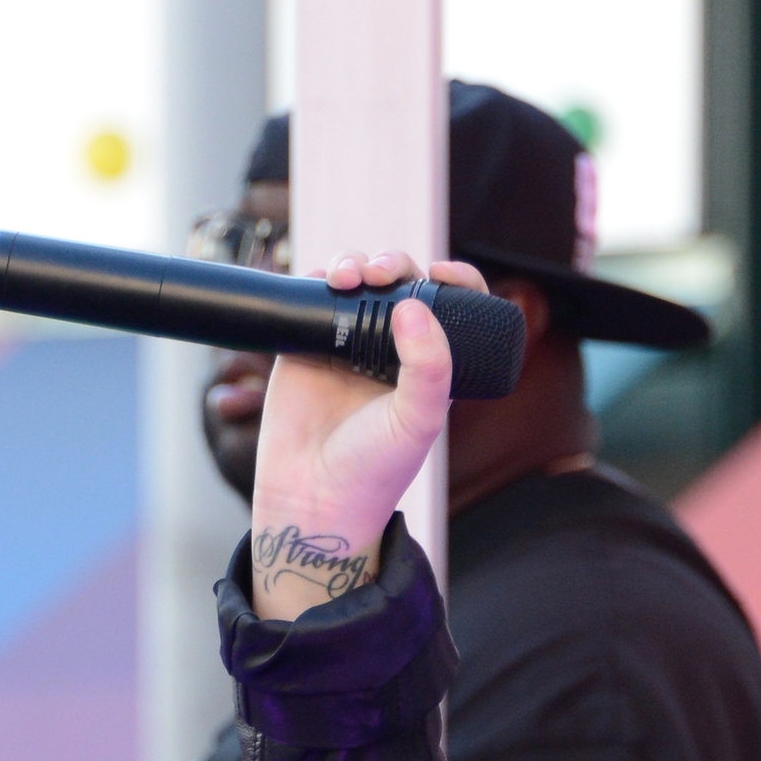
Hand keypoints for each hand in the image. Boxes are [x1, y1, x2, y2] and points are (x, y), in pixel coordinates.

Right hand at [249, 251, 486, 619]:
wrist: (313, 497)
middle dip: (395, 265)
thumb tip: (414, 304)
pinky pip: (313, 296)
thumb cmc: (376, 468)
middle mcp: (392, 351)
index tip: (443, 272)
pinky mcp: (305, 345)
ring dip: (357, 263)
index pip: (454, 309)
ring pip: (358, 282)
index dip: (455, 280)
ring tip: (349, 276)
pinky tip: (326, 280)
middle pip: (402, 284)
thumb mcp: (419, 418)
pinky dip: (319, 277)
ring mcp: (348, 345)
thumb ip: (429, 365)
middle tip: (384, 274)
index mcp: (431, 365)